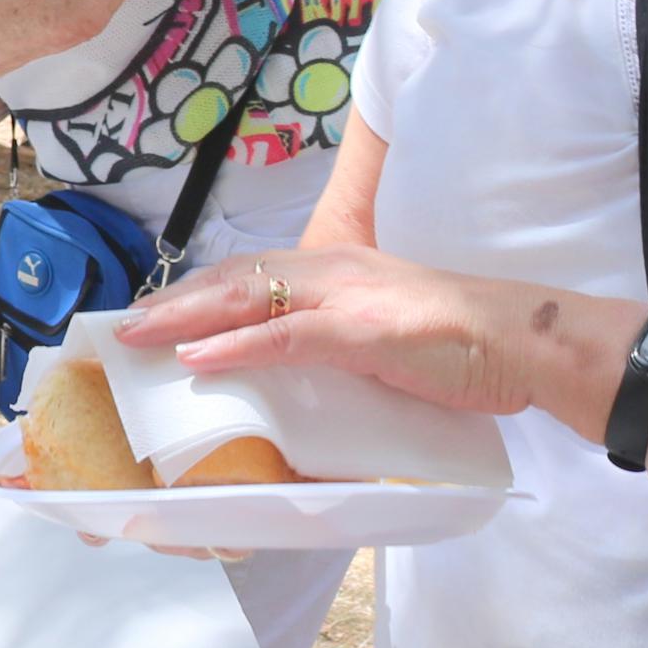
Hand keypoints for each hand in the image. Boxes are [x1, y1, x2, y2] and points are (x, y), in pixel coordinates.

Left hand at [114, 244, 632, 423]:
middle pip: (233, 279)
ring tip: (138, 336)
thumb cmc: (459, 345)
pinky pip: (286, 336)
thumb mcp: (381, 338)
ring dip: (186, 316)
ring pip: (247, 297)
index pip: (248, 275)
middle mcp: (330, 270)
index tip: (149, 315)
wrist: (525, 340)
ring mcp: (345, 297)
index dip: (195, 294)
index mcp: (332, 270)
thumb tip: (292, 377)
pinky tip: (198, 357)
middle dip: (173, 301)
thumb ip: (334, 347)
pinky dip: (237, 346)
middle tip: (121, 328)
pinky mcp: (364, 331)